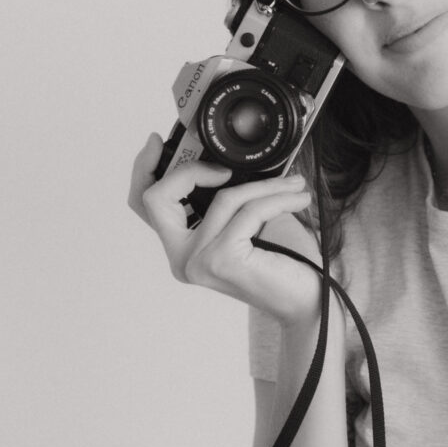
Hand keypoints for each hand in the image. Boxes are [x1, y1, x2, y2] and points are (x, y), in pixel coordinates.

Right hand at [128, 135, 322, 324]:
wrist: (303, 305)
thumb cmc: (277, 267)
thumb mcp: (243, 227)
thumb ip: (224, 202)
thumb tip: (228, 159)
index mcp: (180, 249)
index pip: (145, 206)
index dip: (143, 170)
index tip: (156, 141)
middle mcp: (181, 259)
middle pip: (156, 198)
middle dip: (188, 170)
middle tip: (226, 167)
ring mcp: (198, 261)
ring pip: (222, 198)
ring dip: (264, 184)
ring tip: (293, 183)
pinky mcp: (222, 259)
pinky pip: (249, 210)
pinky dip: (278, 198)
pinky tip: (298, 198)